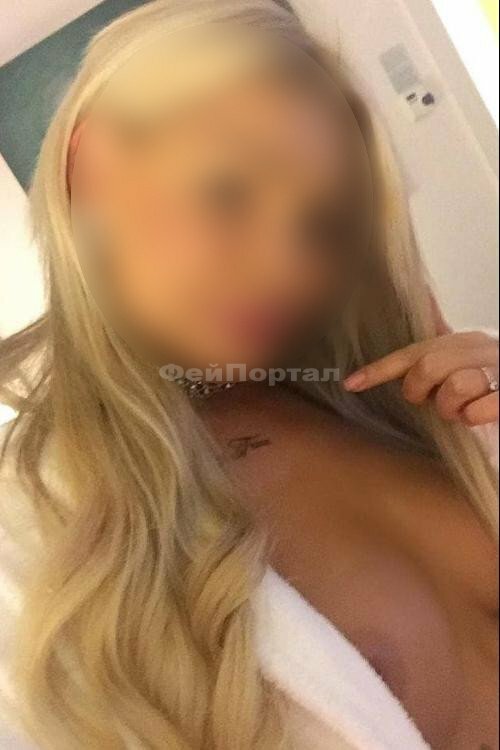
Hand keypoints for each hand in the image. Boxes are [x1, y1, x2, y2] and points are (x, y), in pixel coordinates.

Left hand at [344, 332, 498, 425]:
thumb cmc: (499, 377)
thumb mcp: (471, 359)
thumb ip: (440, 349)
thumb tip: (418, 297)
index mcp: (465, 340)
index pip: (413, 352)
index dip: (380, 369)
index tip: (351, 383)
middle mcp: (482, 347)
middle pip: (427, 367)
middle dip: (421, 391)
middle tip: (434, 400)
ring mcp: (498, 369)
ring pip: (453, 388)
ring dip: (453, 408)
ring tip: (466, 409)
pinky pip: (479, 410)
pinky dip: (477, 417)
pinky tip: (484, 414)